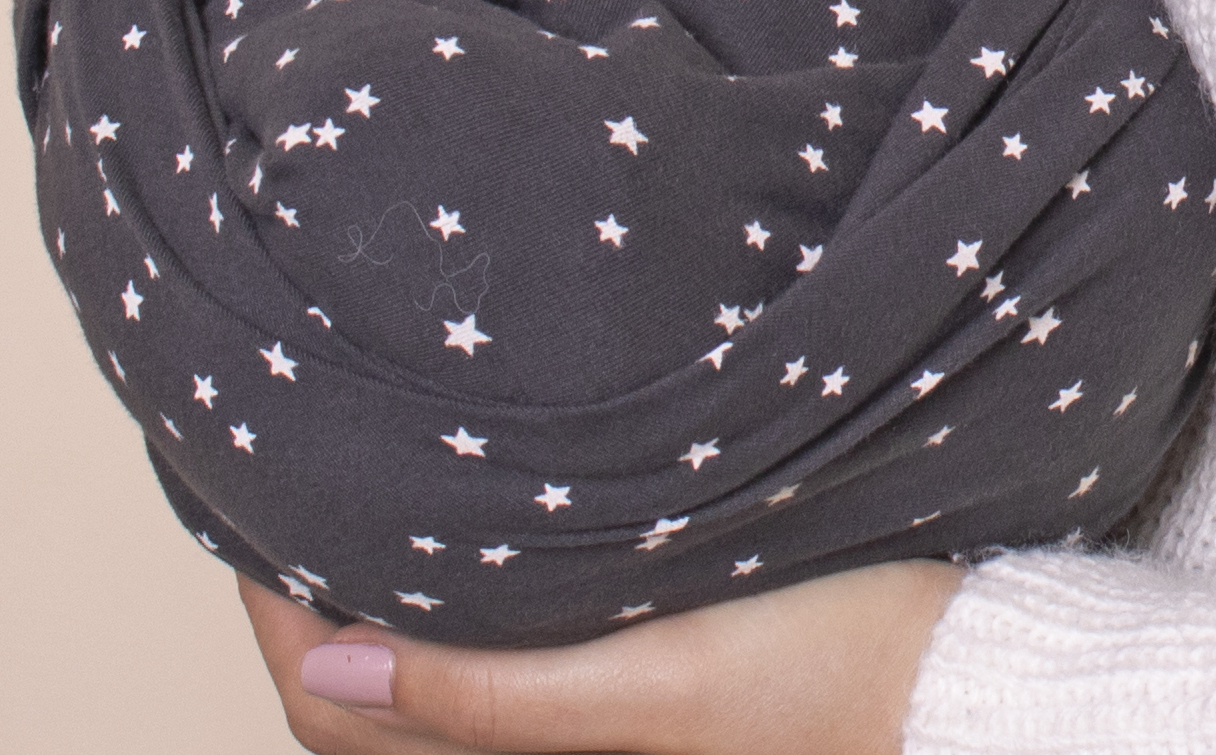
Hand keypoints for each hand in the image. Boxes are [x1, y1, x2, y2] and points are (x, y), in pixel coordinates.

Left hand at [238, 557, 962, 754]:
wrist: (968, 687)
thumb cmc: (837, 673)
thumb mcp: (662, 678)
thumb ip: (497, 694)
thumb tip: (332, 667)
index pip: (336, 713)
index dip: (275, 617)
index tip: (247, 504)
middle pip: (363, 710)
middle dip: (305, 611)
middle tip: (275, 486)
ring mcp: (588, 737)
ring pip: (424, 692)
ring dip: (369, 611)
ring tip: (346, 498)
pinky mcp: (628, 701)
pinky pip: (492, 675)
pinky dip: (442, 616)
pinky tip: (454, 538)